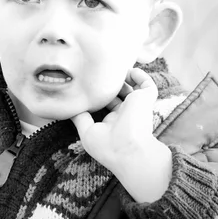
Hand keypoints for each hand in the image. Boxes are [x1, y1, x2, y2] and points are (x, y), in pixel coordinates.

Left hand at [72, 67, 171, 202]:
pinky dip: (140, 75)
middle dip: (111, 82)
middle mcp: (125, 113)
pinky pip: (148, 85)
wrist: (128, 151)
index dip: (100, 93)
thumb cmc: (107, 147)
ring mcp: (135, 106)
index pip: (107, 103)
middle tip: (101, 70)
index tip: (90, 82)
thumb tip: (69, 105)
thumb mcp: (87, 132)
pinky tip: (130, 71)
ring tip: (113, 67)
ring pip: (134, 86)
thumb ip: (80, 117)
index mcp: (112, 121)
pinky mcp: (145, 99)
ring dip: (125, 77)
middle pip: (119, 93)